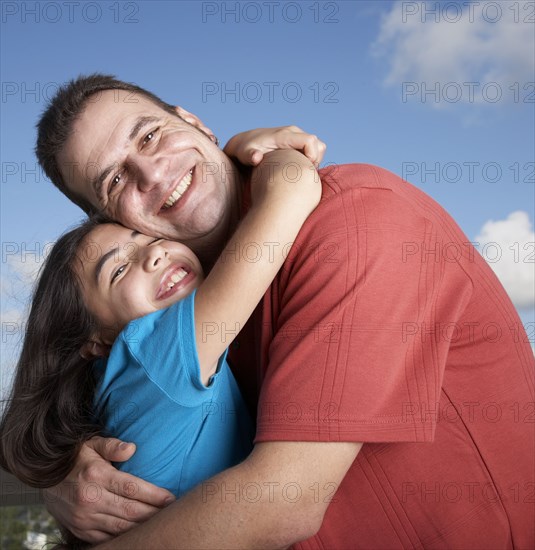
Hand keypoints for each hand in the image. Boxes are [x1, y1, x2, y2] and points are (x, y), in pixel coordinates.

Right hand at [43, 436, 174, 543]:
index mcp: (96, 476)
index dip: (154, 495)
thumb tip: (132, 448)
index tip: (171, 498)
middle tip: (170, 513)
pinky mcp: (79, 530)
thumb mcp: (93, 443)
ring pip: (120, 527)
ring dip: (141, 526)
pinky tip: (137, 531)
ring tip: (159, 522)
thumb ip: (113, 445)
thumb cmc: (76, 457)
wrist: (43, 475)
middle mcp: (89, 499)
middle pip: (129, 510)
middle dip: (153, 513)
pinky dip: (123, 535)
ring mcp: (83, 518)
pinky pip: (106, 537)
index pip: (131, 488)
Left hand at [223, 126, 325, 166]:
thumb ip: (250, 155)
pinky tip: (297, 169)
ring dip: (314, 160)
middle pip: (318, 145)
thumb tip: (256, 157)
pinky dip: (310, 160)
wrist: (243, 143)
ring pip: (318, 147)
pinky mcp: (296, 141)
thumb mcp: (244, 154)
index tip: (304, 170)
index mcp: (284, 135)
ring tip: (300, 172)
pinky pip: (312, 149)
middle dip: (315, 161)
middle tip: (302, 174)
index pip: (310, 141)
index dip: (313, 157)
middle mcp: (293, 132)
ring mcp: (295, 136)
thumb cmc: (244, 150)